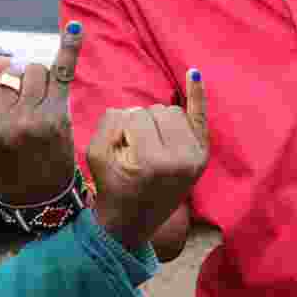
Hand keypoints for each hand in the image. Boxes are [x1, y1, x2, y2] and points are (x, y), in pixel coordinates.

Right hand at [0, 22, 83, 204]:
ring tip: (37, 102)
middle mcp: (0, 123)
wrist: (38, 200)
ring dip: (36, 80)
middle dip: (15, 84)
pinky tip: (74, 29)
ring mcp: (31, 119)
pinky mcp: (58, 116)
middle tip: (20, 108)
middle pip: (9, 75)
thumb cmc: (3, 166)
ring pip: (34, 70)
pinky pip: (61, 72)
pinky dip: (68, 48)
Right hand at [87, 69, 208, 250]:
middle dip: (139, 124)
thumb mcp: (95, 153)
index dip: (122, 129)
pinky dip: (197, 95)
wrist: (130, 223)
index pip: (135, 116)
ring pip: (172, 111)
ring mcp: (196, 158)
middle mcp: (181, 159)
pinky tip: (194, 73)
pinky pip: (200, 118)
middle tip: (133, 151)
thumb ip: (111, 121)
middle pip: (157, 110)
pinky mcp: (201, 157)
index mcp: (154, 162)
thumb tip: (134, 110)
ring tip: (147, 147)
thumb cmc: (110, 186)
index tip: (120, 152)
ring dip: (155, 122)